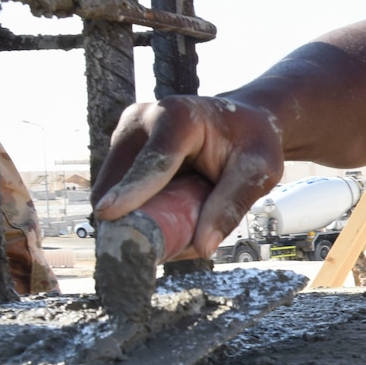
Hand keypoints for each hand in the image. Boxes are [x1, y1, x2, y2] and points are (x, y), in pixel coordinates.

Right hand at [91, 95, 285, 258]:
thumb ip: (232, 205)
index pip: (153, 161)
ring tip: (174, 223)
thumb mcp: (258, 172)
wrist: (242, 121)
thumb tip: (202, 248)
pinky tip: (164, 214)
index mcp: (179, 117)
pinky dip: (134, 209)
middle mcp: (144, 118)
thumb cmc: (252, 143)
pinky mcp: (121, 148)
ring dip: (133, 215)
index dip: (131, 190)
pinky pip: (116, 189)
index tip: (107, 215)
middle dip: (132, 216)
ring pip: (112, 187)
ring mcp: (127, 132)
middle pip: (121, 178)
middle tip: (161, 247)